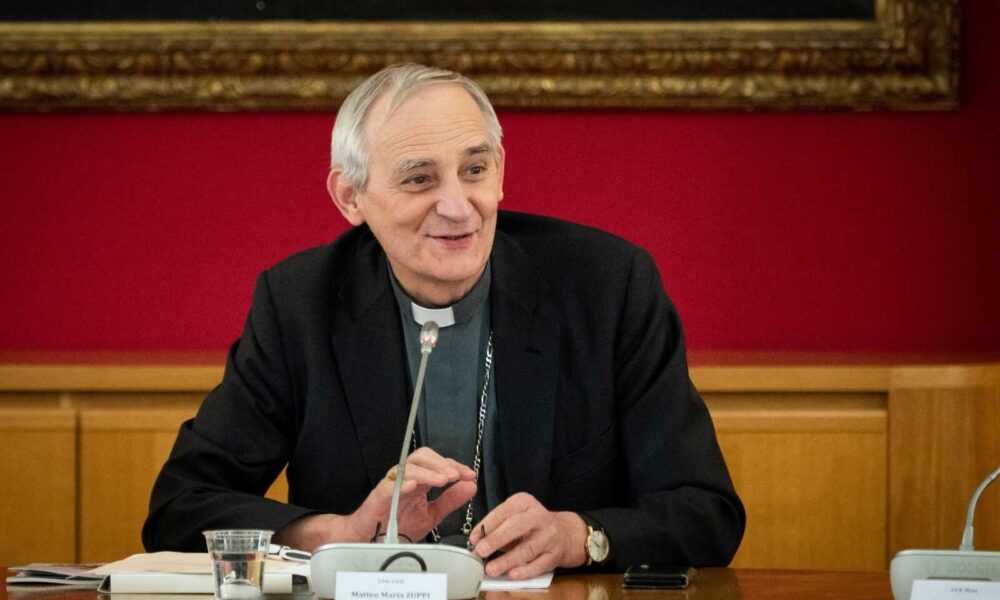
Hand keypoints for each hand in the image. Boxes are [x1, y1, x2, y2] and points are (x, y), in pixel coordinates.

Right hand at [348, 447, 476, 541]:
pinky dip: (401, 484)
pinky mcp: (378, 498)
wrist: (370, 541)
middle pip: (422, 458)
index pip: (438, 464)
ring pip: (407, 468)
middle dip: (441, 463)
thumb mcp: (431, 514)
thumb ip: (450, 500)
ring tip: (443, 480)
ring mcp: (391, 486)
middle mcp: (406, 479)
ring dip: (427, 472)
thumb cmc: (398, 525)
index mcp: (419, 481)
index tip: (470, 475)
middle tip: (455, 475)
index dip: (455, 467)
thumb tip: (471, 486)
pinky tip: (414, 486)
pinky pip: (388, 486)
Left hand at [468, 492, 587, 579]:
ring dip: (507, 560)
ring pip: (527, 549)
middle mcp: (538, 517)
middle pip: (516, 527)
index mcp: (525, 502)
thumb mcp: (515, 516)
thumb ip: (497, 526)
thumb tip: (477, 542)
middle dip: (496, 539)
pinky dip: (524, 571)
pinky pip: (538, 565)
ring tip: (491, 569)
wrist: (564, 533)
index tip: (473, 539)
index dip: (487, 526)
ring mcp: (549, 536)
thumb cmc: (532, 525)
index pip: (504, 511)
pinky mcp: (555, 554)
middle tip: (481, 551)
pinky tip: (512, 575)